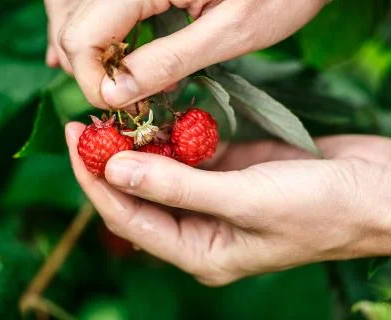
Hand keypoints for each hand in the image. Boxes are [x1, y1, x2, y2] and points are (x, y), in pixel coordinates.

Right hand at [45, 0, 327, 107]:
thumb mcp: (230, 33)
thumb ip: (168, 61)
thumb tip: (114, 95)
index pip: (84, 35)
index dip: (93, 80)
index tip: (122, 110)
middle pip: (74, 26)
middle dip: (90, 71)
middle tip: (126, 101)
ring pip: (78, 16)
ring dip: (91, 55)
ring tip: (120, 85)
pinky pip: (98, 9)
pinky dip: (99, 37)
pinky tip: (112, 59)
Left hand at [66, 123, 390, 285]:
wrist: (378, 191)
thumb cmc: (321, 209)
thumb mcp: (246, 200)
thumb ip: (177, 187)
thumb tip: (116, 169)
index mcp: (199, 252)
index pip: (128, 219)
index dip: (96, 181)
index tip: (77, 142)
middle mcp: (199, 229)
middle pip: (138, 195)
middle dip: (110, 161)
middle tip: (86, 123)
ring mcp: (213, 198)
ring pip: (161, 171)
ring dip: (140, 145)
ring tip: (117, 115)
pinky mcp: (229, 172)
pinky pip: (189, 153)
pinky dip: (174, 134)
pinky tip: (160, 115)